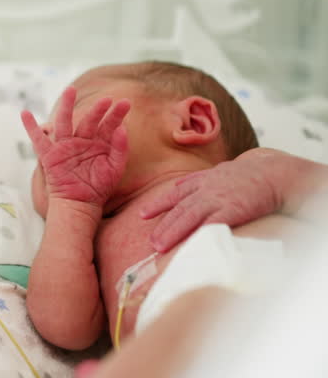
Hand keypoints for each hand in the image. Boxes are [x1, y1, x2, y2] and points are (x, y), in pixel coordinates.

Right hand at [21, 87, 130, 207]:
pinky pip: (38, 139)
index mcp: (98, 142)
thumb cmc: (99, 187)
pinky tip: (24, 113)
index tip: (125, 103)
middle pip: (88, 120)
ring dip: (66, 106)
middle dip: (97, 110)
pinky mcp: (50, 155)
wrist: (81, 204)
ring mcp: (65, 146)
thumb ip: (120, 149)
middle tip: (106, 99)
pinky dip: (30, 127)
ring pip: (65, 122)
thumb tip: (122, 128)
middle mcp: (81, 140)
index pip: (108, 124)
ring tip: (70, 90)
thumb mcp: (114, 168)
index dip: (116, 114)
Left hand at [140, 156, 279, 251]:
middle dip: (163, 226)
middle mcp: (206, 189)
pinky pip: (214, 223)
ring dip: (172, 232)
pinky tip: (189, 243)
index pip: (175, 193)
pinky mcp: (234, 209)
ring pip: (189, 216)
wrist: (274, 172)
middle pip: (179, 209)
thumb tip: (181, 186)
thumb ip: (199, 180)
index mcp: (202, 181)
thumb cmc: (249, 175)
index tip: (142, 214)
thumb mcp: (219, 171)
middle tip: (150, 242)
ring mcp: (218, 199)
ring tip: (159, 246)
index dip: (157, 204)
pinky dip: (200, 232)